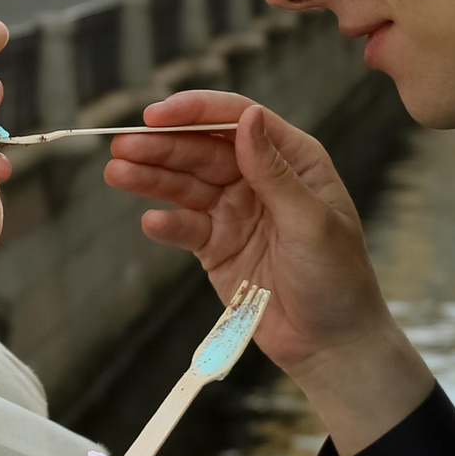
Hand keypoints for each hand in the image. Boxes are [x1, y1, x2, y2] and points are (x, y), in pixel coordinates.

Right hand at [104, 92, 433, 454]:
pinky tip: (152, 222)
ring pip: (185, 185)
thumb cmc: (338, 278)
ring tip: (116, 173)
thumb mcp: (311, 221)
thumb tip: (247, 118)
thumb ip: (274, 172)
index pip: (238, 120)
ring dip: (151, 177)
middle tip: (122, 145)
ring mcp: (234, 211)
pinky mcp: (215, 246)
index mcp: (292, 159)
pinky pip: (184, 227)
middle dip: (162, 145)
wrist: (330, 344)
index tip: (157, 115)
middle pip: (202, 150)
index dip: (196, 112)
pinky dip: (166, 224)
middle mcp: (259, 178)